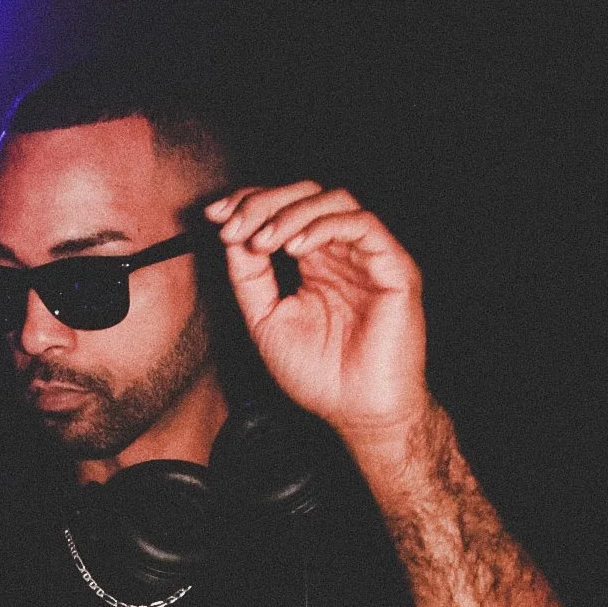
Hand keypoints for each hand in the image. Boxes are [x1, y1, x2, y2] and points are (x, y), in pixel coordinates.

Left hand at [205, 184, 429, 454]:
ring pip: (333, 201)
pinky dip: (323, 226)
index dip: (248, 204)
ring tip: (263, 241)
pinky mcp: (393, 266)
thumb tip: (231, 235)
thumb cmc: (319, 375)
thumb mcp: (265, 319)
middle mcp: (340, 253)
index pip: (283, 210)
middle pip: (304, 195)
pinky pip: (361, 224)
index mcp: (314, 262)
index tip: (214, 216)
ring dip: (290, 212)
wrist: (356, 412)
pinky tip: (294, 247)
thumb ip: (249, 277)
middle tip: (234, 226)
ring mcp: (367, 256)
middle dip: (262, 202)